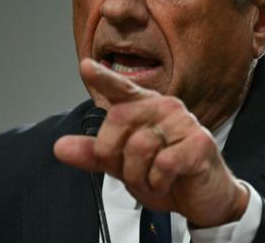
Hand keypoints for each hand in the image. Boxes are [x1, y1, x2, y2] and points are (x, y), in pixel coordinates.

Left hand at [53, 58, 248, 226]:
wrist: (205, 198)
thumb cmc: (167, 176)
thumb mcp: (124, 167)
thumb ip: (94, 155)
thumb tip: (59, 147)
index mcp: (146, 108)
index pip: (121, 89)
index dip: (103, 78)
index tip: (85, 66)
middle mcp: (165, 107)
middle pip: (118, 122)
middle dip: (117, 158)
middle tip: (136, 172)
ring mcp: (184, 122)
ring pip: (138, 147)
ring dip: (140, 177)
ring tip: (155, 180)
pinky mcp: (199, 142)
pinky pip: (162, 164)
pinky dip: (159, 183)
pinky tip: (170, 181)